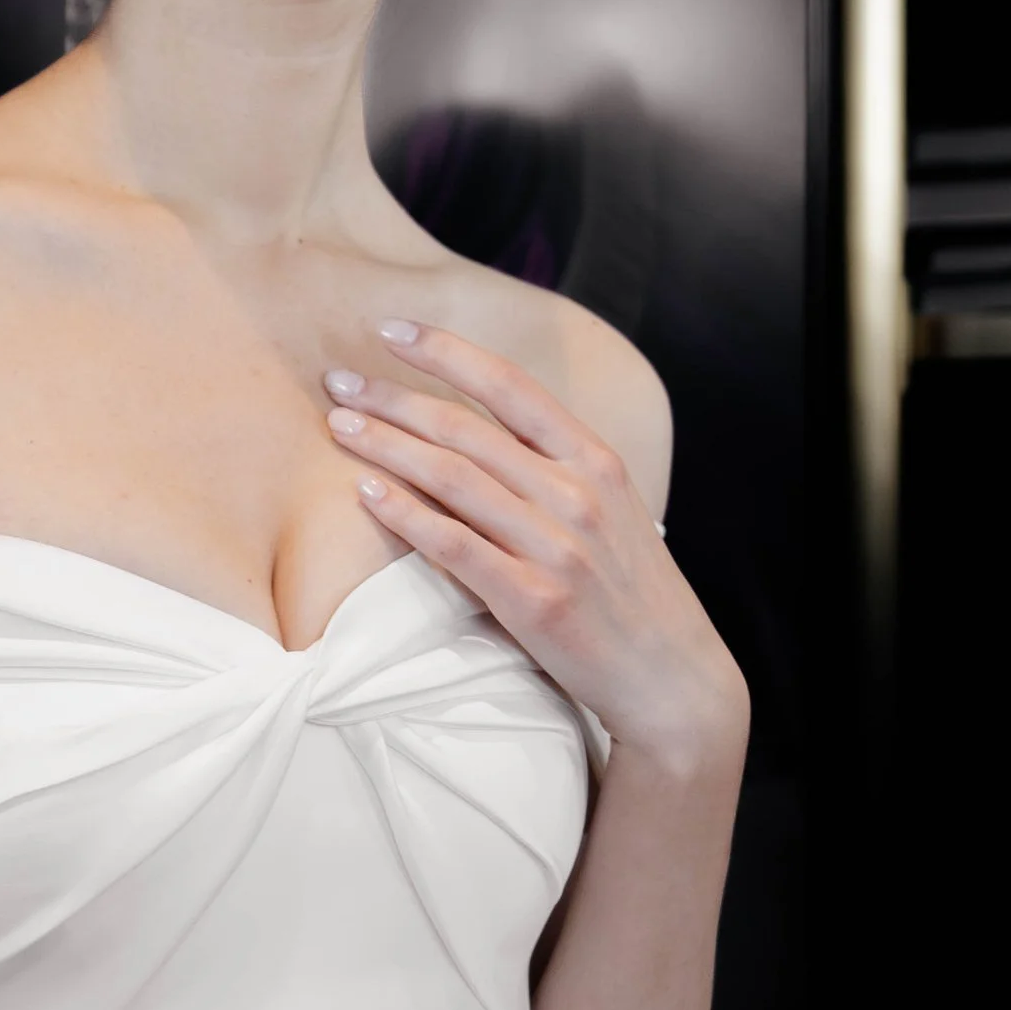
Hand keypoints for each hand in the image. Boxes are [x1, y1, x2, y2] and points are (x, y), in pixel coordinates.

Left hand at [325, 322, 749, 780]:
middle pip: (466, 428)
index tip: (392, 330)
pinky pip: (453, 544)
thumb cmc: (631, 595)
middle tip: (338, 382)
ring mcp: (556, 546)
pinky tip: (366, 491)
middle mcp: (577, 493)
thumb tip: (486, 436)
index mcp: (596, 461)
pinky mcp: (533, 599)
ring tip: (339, 426)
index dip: (446, 352)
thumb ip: (559, 471)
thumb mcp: (614, 511)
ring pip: (452, 476)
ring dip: (386, 445)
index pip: (510, 386)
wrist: (671, 679)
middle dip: (394, 398)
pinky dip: (405, 513)